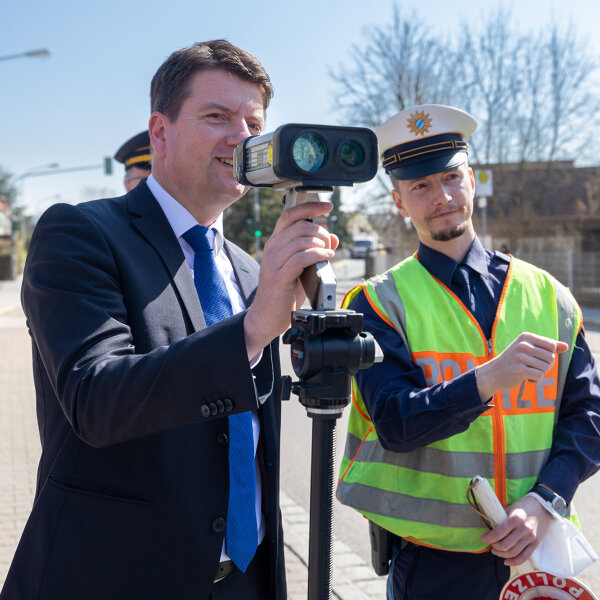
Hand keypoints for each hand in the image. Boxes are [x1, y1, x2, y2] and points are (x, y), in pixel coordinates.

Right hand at [244, 201, 337, 357]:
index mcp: (276, 243)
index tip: (328, 206)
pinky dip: (318, 255)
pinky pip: (301, 257)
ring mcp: (274, 262)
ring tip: (328, 255)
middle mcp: (272, 249)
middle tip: (328, 247)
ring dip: (320, 245)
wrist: (266, 317)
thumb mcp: (302, 269)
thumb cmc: (284, 294)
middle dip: (321, 232)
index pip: (290, 215)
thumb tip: (333, 238)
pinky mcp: (280, 276)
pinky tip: (327, 259)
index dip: (310, 207)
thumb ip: (315, 252)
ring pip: (301, 240)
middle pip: (300, 225)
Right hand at [475, 333, 567, 400]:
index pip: (552, 345)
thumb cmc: (514, 361)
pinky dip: (536, 380)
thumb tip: (566, 346)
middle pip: (551, 357)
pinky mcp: (519, 369)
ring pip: (546, 368)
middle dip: (546, 366)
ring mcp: (520, 357)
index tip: (538, 359)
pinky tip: (527, 379)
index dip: (550, 355)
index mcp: (526, 336)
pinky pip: (539, 376)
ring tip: (529, 372)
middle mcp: (523, 344)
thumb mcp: (529, 349)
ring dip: (540, 373)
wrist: (493, 373)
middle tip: (534, 368)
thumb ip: (547, 347)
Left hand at [481, 495, 552, 565]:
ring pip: (514, 552)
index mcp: (515, 518)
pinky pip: (525, 556)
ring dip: (501, 554)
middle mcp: (523, 529)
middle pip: (505, 545)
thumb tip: (490, 529)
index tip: (483, 538)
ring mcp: (531, 538)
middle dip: (494, 546)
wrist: (542, 506)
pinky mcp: (536, 543)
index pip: (499, 533)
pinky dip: (514, 561)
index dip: (488, 538)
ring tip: (495, 551)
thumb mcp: (510, 508)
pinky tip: (506, 561)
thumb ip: (502, 520)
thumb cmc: (523, 505)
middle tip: (490, 543)